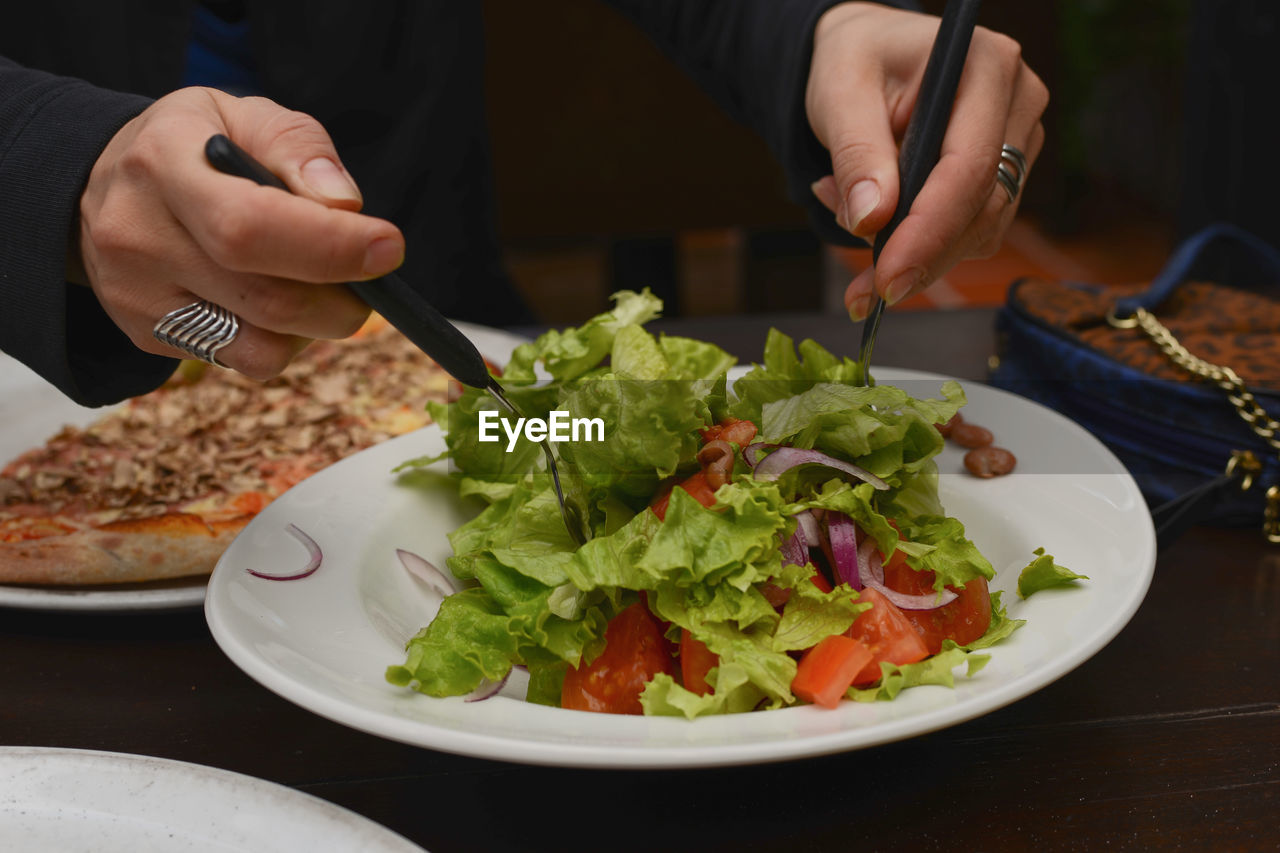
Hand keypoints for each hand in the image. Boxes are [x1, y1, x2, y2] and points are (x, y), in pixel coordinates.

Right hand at [77, 88, 404, 378]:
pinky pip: (245, 361)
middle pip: (269, 299)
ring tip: (312, 282)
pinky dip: (282, 340)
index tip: (388, 247)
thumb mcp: (245, 116)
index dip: (331, 246)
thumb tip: (346, 206)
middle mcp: (138, 235)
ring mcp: (137, 295)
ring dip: (316, 324)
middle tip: (370, 273)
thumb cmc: (197, 147)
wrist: (106, 183)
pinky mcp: (147, 335)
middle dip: (344, 297)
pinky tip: (272, 303)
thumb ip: (299, 148)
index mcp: (163, 163)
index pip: (250, 226)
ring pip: (263, 346)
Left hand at [804, 3, 1048, 318]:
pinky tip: (875, 214)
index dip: (929, 232)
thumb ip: (856, 153)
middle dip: (921, 258)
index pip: (971, 168)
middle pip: (984, 207)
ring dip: (915, 249)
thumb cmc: (856, 61)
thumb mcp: (838, 94)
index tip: (886, 279)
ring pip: (981, 229)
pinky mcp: (1006, 175)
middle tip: (863, 292)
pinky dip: (921, 242)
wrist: (870, 57)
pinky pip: (972, 231)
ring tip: (847, 212)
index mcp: (986, 65)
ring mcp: (1019, 141)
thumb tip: (870, 219)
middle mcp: (1018, 102)